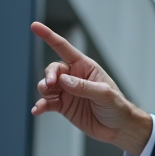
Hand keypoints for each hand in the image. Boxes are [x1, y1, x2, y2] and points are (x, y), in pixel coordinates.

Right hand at [30, 22, 152, 155]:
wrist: (120, 129)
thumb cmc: (118, 107)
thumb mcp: (105, 95)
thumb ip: (84, 87)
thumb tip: (63, 80)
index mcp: (86, 67)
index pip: (64, 48)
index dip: (49, 36)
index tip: (35, 26)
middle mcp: (74, 77)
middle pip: (53, 69)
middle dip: (49, 75)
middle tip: (50, 85)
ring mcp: (68, 92)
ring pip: (47, 85)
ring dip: (43, 90)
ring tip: (46, 98)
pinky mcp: (64, 106)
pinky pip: (47, 103)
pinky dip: (41, 105)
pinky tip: (37, 110)